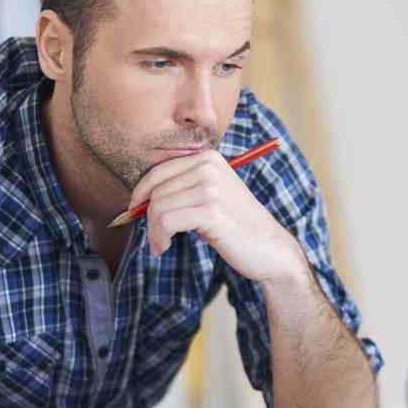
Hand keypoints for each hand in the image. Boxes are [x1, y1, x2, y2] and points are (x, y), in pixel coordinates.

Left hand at [128, 150, 306, 283]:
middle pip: (156, 190)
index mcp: (208, 158)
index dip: (141, 193)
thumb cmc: (237, 226)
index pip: (158, 171)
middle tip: (155, 238)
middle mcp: (209, 167)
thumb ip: (183, 188)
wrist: (270, 248)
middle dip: (147, 217)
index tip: (136, 212)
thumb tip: (138, 198)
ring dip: (154, 232)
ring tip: (160, 245)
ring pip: (158, 207)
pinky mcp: (211, 211)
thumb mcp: (212, 196)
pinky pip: (167, 222)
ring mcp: (211, 188)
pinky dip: (159, 238)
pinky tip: (164, 248)